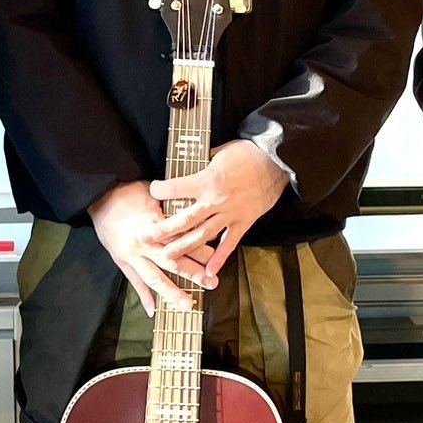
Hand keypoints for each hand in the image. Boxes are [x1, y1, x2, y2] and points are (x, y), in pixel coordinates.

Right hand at [88, 180, 204, 316]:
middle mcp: (143, 244)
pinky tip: (153, 310)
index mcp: (153, 225)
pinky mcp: (121, 261)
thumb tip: (195, 218)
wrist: (100, 197)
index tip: (216, 256)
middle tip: (212, 283)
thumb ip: (171, 210)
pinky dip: (143, 297)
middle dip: (193, 274)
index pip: (180, 240)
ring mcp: (131, 255)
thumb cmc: (128, 192)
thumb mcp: (153, 195)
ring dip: (172, 293)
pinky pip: (134, 281)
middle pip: (171, 262)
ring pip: (154, 277)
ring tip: (188, 305)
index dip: (198, 249)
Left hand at [150, 140, 289, 284]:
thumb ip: (202, 163)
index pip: (174, 189)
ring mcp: (230, 214)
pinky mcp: (244, 222)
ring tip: (167, 257)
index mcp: (206, 180)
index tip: (152, 191)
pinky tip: (209, 271)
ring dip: (184, 248)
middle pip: (183, 219)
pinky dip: (219, 258)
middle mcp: (214, 201)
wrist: (276, 160)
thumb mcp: (219, 152)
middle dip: (163, 230)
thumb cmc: (248, 152)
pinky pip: (229, 244)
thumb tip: (188, 165)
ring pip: (202, 235)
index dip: (159, 190)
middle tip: (146, 237)